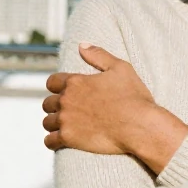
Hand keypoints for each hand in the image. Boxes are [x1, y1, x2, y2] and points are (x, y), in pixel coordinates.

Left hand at [42, 42, 161, 155]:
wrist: (140, 126)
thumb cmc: (133, 97)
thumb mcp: (120, 68)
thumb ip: (98, 55)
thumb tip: (81, 45)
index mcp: (75, 82)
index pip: (52, 82)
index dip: (58, 87)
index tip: (65, 93)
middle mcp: (66, 100)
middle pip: (47, 103)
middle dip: (56, 106)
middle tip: (69, 112)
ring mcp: (66, 120)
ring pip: (47, 122)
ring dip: (54, 124)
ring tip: (65, 127)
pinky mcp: (69, 138)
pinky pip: (49, 141)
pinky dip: (53, 141)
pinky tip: (60, 142)